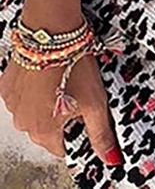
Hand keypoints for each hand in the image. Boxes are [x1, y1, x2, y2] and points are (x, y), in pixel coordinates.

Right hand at [0, 52, 121, 164]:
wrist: (53, 31)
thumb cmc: (74, 63)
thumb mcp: (95, 102)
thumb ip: (100, 134)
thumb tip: (109, 158)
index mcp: (44, 131)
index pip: (63, 147)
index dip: (77, 130)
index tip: (84, 112)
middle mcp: (23, 122)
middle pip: (47, 129)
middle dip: (62, 115)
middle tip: (75, 90)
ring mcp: (12, 104)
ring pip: (33, 112)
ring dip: (46, 101)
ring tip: (61, 78)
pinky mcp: (7, 85)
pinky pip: (22, 95)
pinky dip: (33, 88)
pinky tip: (47, 72)